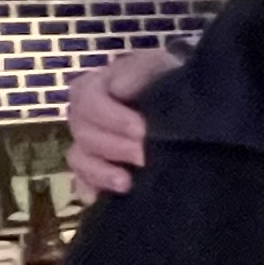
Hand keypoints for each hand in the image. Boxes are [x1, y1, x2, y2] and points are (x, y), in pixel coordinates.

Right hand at [64, 47, 177, 199]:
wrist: (184, 103)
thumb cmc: (166, 80)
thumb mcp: (157, 66)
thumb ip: (138, 71)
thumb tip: (119, 88)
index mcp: (93, 88)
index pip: (88, 102)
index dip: (112, 118)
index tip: (142, 130)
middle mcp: (83, 116)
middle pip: (83, 134)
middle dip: (115, 147)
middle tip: (145, 156)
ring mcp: (88, 145)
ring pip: (79, 158)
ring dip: (101, 171)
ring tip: (126, 182)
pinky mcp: (95, 170)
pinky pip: (81, 182)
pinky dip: (90, 189)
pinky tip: (99, 198)